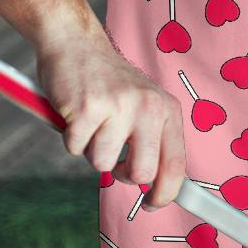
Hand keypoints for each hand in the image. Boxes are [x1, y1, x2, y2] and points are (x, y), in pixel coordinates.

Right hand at [35, 31, 185, 211]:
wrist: (75, 43)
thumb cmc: (108, 82)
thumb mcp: (144, 104)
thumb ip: (153, 139)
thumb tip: (158, 186)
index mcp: (167, 109)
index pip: (176, 164)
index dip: (166, 193)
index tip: (152, 204)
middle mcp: (148, 107)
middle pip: (142, 173)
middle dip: (123, 175)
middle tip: (113, 159)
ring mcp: (118, 107)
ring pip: (102, 163)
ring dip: (91, 150)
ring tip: (92, 123)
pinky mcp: (86, 109)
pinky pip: (75, 149)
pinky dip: (70, 138)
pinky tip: (76, 114)